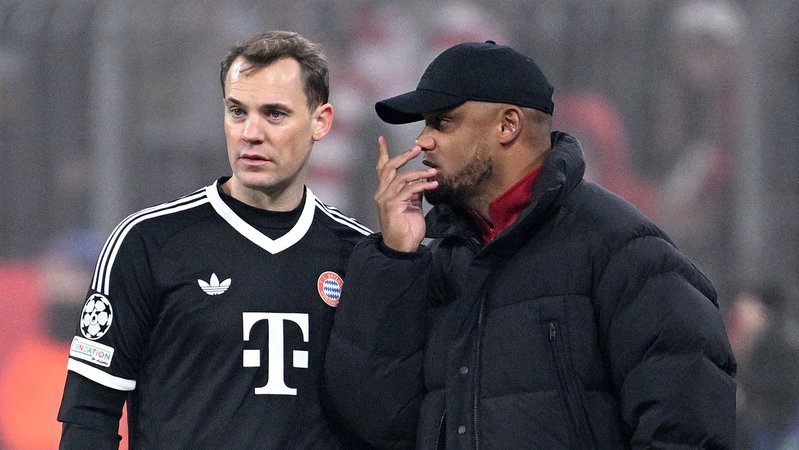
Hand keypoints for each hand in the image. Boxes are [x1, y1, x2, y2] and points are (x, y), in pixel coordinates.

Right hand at [374, 136, 437, 251]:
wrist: (403, 248)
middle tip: (417, 148)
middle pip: (390, 168)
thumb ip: (413, 193)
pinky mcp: (393, 206)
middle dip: (404, 155)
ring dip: (419, 172)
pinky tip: (433, 185)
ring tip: (433, 172)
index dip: (382, 153)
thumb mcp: (412, 206)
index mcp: (384, 193)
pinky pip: (409, 190)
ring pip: (401, 177)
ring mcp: (386, 200)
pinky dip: (422, 185)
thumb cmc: (407, 229)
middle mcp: (381, 194)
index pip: (381, 169)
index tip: (382, 139)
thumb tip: (421, 182)